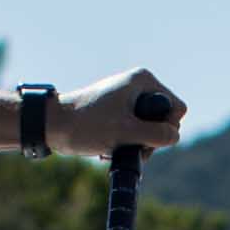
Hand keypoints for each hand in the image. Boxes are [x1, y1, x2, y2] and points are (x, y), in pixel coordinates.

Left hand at [56, 69, 188, 158]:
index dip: (165, 129)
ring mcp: (130, 100)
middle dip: (150, 140)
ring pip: (151, 130)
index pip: (177, 109)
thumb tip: (174, 136)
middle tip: (127, 145)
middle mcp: (139, 86)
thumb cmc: (84, 125)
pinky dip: (127, 144)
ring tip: (114, 147)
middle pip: (165, 121)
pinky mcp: (120, 113)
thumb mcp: (124, 132)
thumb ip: (155, 135)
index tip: (141, 136)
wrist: (52, 126)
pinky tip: (110, 148)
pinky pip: (137, 133)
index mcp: (143, 81)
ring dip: (137, 145)